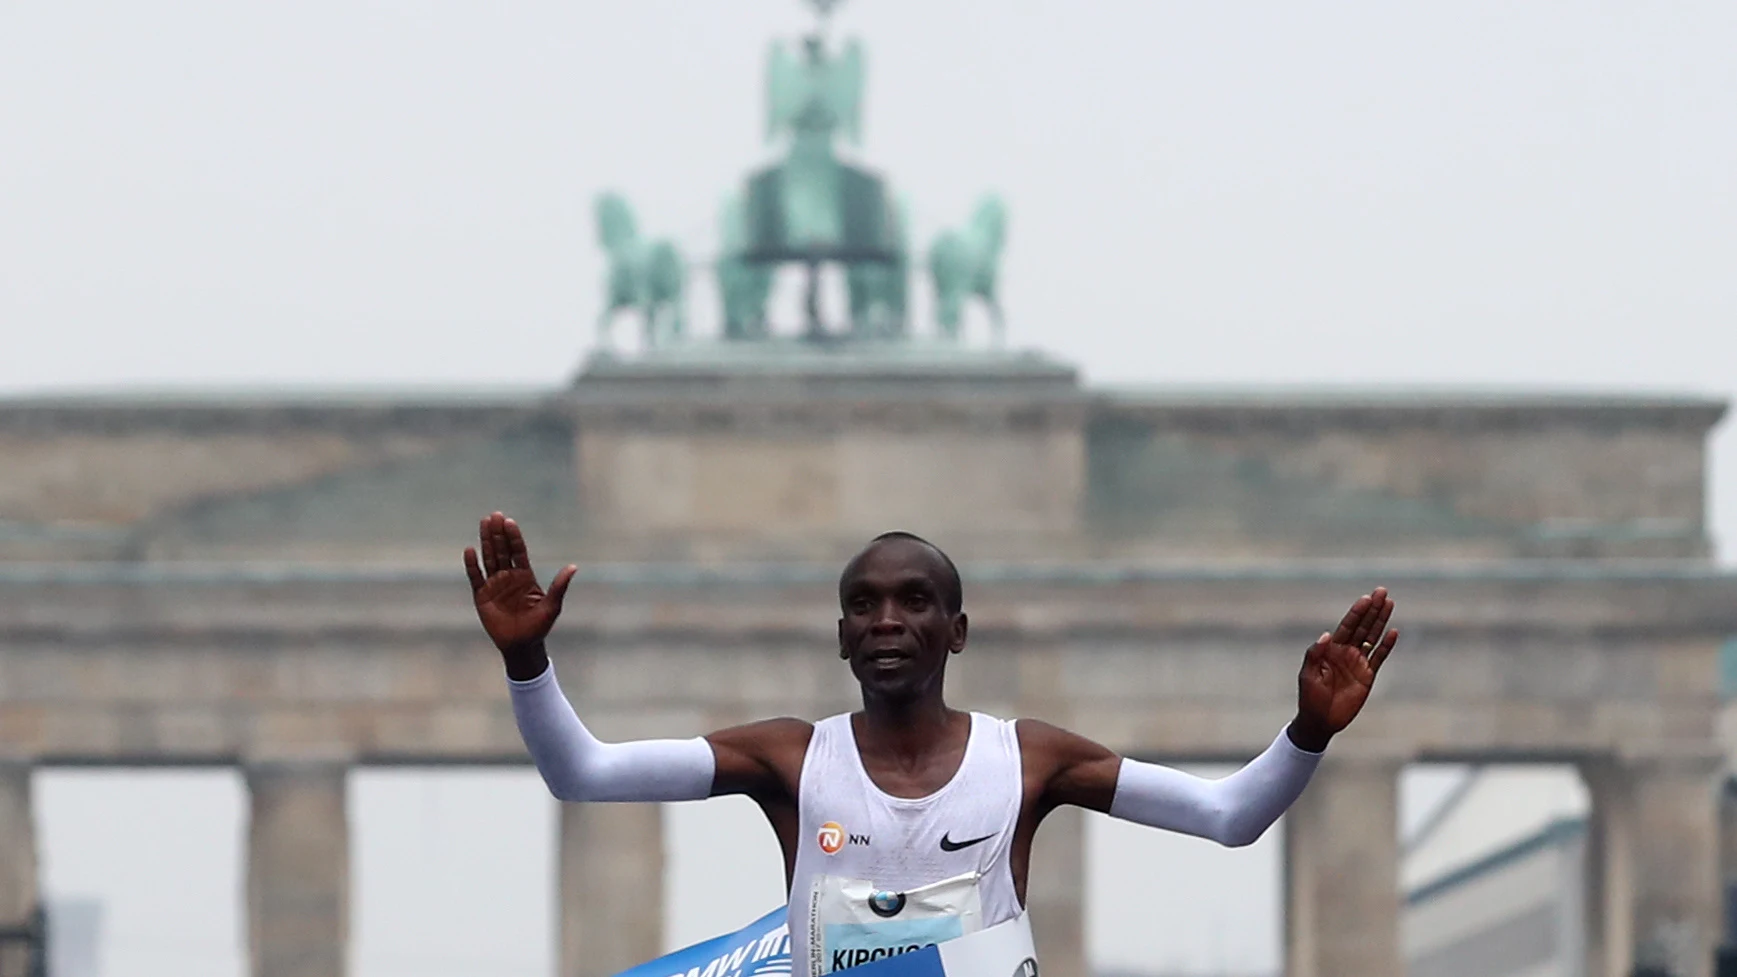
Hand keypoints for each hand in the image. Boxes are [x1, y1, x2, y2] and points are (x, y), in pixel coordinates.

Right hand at [463, 512, 576, 673]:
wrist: (522, 646)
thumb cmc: (539, 627)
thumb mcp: (552, 606)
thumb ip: (559, 586)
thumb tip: (574, 567)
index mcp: (525, 576)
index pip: (518, 551)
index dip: (514, 537)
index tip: (509, 522)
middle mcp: (509, 577)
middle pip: (502, 550)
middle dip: (499, 533)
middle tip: (494, 516)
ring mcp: (494, 585)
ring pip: (489, 558)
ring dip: (486, 542)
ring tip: (484, 523)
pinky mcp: (482, 596)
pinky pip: (476, 577)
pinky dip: (472, 564)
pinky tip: (470, 550)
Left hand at [1288, 587, 1397, 751]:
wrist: (1320, 721)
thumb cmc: (1309, 698)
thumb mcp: (1307, 676)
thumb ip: (1315, 655)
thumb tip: (1327, 635)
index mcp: (1331, 649)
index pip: (1347, 626)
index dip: (1357, 612)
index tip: (1367, 598)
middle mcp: (1346, 652)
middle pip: (1362, 626)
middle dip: (1372, 609)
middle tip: (1382, 592)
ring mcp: (1358, 663)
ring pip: (1372, 637)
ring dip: (1381, 621)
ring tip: (1390, 603)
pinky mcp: (1368, 676)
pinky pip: (1379, 657)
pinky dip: (1386, 645)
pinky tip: (1393, 632)